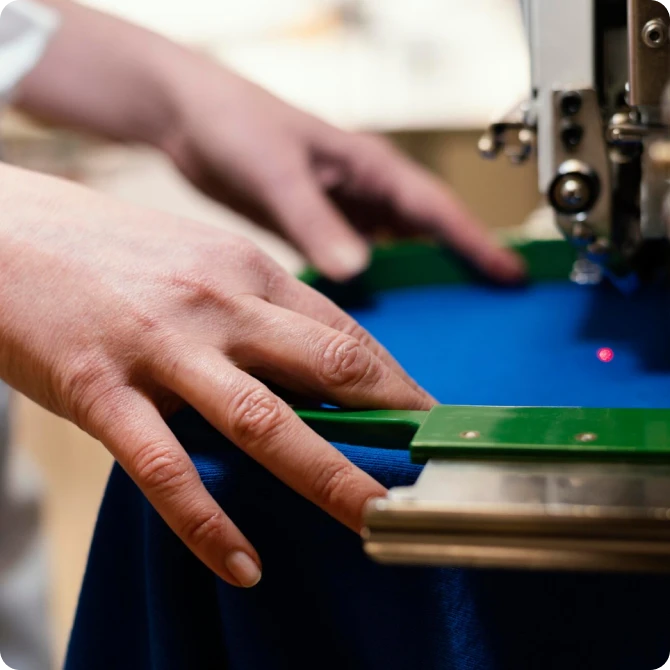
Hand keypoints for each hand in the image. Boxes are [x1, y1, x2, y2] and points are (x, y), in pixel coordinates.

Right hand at [0, 165, 433, 587]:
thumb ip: (255, 313)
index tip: (426, 420)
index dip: (395, 382)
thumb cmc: (108, 252)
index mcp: (246, 269)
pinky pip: (165, 465)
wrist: (4, 230)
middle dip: (391, 424)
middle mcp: (218, 303)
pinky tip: (242, 562)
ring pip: (262, 420)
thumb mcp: (199, 266)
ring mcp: (162, 345)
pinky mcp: (100, 387)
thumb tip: (306, 367)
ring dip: (327, 477)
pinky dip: (207, 522)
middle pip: (328, 369)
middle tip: (430, 473)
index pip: (344, 333)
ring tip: (373, 524)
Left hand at [16, 2, 523, 282]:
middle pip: (427, 237)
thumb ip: (315, 222)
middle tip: (483, 317)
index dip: (478, 245)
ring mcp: (343, 211)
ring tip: (434, 329)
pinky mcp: (317, 228)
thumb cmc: (234, 123)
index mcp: (369, 169)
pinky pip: (357, 262)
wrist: (189, 119)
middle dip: (456, 272)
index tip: (512, 277)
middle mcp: (364, 191)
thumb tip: (355, 271)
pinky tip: (368, 317)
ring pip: (394, 253)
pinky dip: (369, 288)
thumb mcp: (278, 174)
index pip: (438, 210)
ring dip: (413, 285)